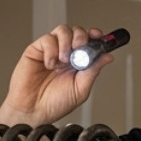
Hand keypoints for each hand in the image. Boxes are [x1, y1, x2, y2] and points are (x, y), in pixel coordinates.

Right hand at [0, 24, 115, 125]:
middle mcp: (66, 54)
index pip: (89, 42)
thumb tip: (108, 56)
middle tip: (79, 49)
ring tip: (63, 61)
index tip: (97, 36)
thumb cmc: (55, 103)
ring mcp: (51, 51)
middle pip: (77, 31)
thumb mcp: (80, 89)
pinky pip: (47, 39)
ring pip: (62, 30)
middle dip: (81, 36)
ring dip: (66, 43)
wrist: (33, 110)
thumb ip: (93, 71)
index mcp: (79, 63)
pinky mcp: (36, 50)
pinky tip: (50, 64)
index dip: (94, 35)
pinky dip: (51, 50)